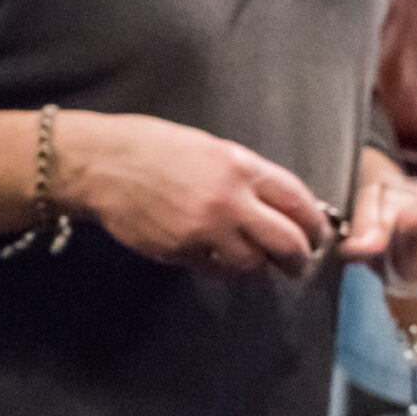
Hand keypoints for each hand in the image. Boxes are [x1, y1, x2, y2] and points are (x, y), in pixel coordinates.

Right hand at [52, 111, 334, 276]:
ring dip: (260, 266)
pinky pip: (216, 269)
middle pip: (288, 243)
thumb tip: (274, 202)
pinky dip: (223, 268)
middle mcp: (229, 201)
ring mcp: (204, 231)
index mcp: (239, 167)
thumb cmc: (149, 146)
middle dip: (300, 258)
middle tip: (299, 263)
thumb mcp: (207, 147)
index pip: (299, 202)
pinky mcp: (180, 251)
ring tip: (255, 262)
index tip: (318, 234)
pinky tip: (218, 259)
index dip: (316, 224)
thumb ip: (243, 174)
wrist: (98, 164)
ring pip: (254, 264)